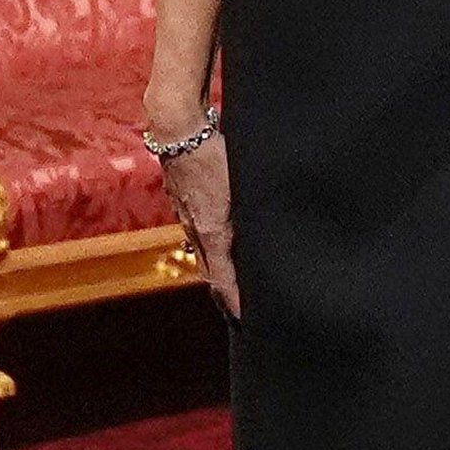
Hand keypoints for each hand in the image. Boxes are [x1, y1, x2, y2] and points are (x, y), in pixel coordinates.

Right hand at [159, 131, 239, 322]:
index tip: (247, 321)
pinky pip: (196, 231)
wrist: (178, 128)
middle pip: (210, 272)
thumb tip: (271, 233)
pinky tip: (217, 239)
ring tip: (231, 283)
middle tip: (239, 312)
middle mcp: (195, 229)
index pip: (223, 280)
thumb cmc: (215, 151)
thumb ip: (254, 212)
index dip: (235, 302)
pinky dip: (209, 245)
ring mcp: (186, 214)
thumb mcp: (242, 182)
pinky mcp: (183, 199)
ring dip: (217, 269)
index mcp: (212, 230)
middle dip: (224, 294)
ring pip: (203, 251)